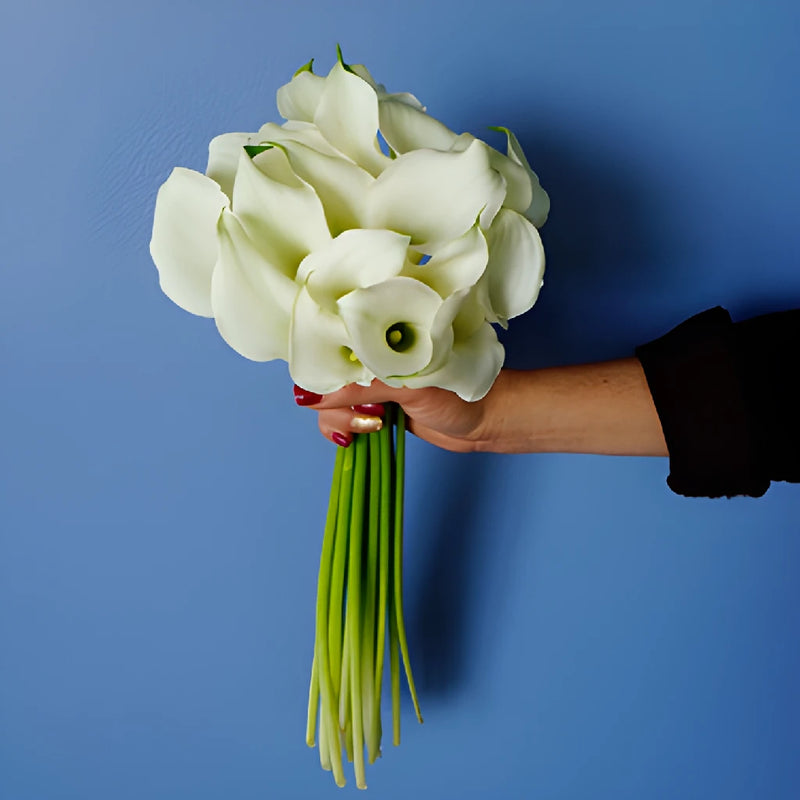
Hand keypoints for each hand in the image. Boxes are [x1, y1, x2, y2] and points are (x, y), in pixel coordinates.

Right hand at [294, 360, 667, 457]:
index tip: (323, 392)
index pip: (324, 340)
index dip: (315, 364)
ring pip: (325, 402)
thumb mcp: (408, 386)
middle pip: (318, 375)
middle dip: (333, 402)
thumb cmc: (457, 390)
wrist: (485, 418)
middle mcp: (365, 352)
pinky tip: (362, 436)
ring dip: (340, 419)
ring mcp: (366, 380)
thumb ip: (359, 386)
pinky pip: (338, 418)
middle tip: (368, 415)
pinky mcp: (370, 404)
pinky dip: (344, 429)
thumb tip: (306, 397)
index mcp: (375, 331)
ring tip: (375, 425)